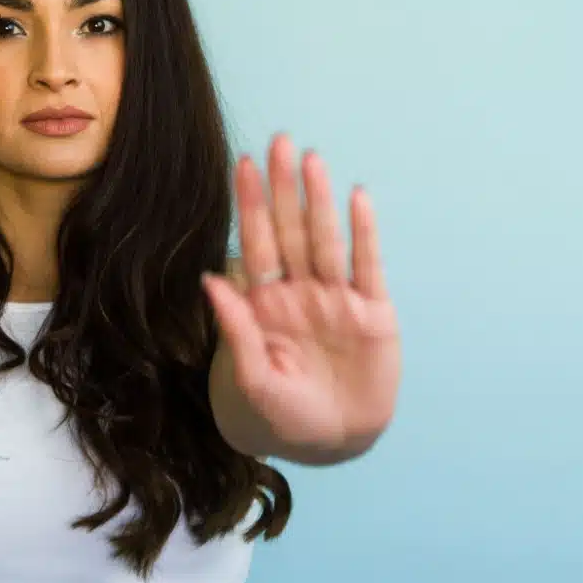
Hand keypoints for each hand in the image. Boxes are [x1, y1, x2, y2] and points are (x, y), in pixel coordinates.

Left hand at [202, 134, 401, 454]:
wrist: (332, 441)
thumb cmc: (283, 413)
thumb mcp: (254, 378)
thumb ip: (236, 329)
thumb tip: (210, 280)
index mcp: (266, 304)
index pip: (256, 244)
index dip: (250, 206)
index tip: (243, 166)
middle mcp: (300, 292)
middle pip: (291, 230)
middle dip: (283, 188)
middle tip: (279, 141)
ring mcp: (337, 299)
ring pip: (327, 240)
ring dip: (319, 201)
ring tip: (312, 161)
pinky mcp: (373, 313)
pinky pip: (367, 265)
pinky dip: (363, 233)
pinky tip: (357, 198)